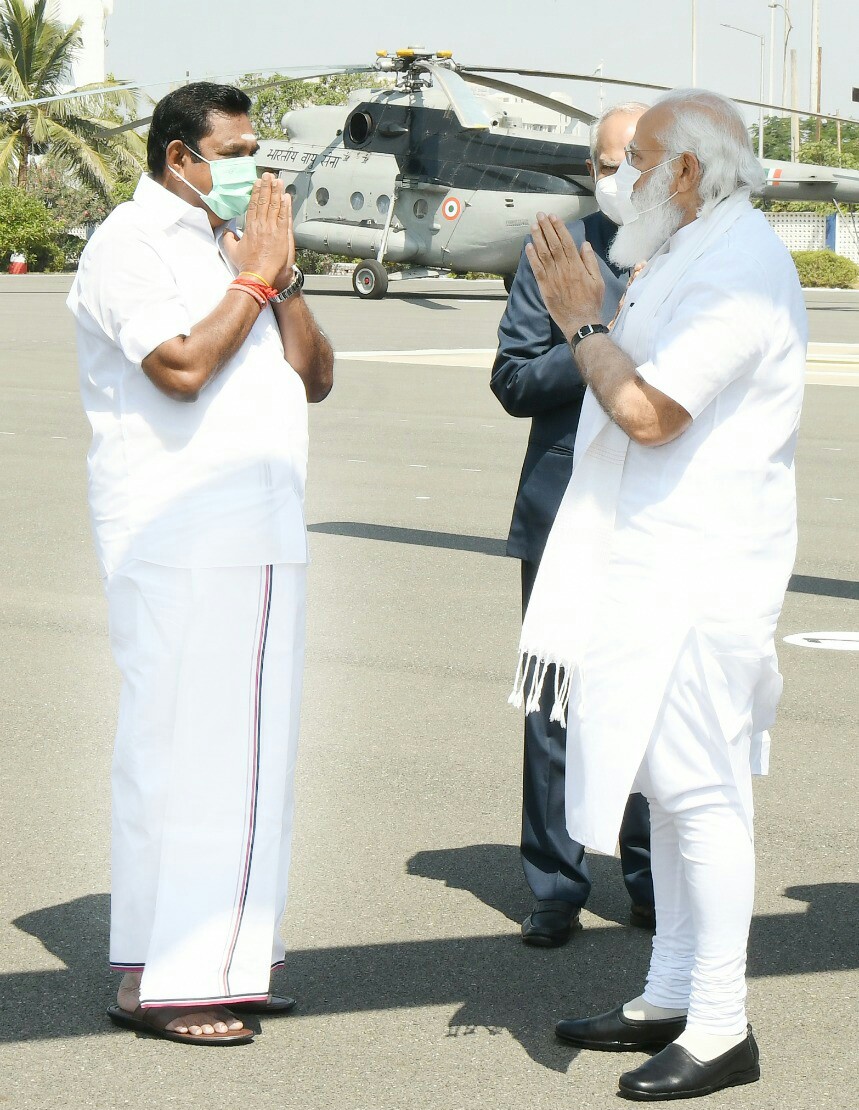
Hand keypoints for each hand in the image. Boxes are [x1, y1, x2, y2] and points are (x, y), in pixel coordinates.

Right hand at [221, 173, 293, 288]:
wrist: (257, 275)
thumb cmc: (246, 265)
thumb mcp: (232, 251)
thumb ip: (228, 239)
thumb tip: (226, 232)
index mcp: (250, 227)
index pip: (253, 205)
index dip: (256, 193)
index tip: (258, 183)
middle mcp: (261, 226)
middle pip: (264, 202)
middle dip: (267, 187)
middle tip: (269, 176)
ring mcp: (272, 230)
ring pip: (275, 207)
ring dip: (277, 192)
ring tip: (278, 181)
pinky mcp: (281, 236)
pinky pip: (284, 217)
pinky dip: (286, 206)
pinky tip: (287, 197)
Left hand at [525, 213, 604, 342]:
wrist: (580, 322)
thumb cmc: (591, 302)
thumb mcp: (598, 281)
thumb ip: (590, 262)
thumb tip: (584, 245)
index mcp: (578, 266)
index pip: (567, 242)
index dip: (559, 228)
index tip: (553, 217)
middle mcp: (564, 269)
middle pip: (553, 244)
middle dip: (546, 228)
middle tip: (540, 215)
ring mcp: (553, 278)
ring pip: (544, 254)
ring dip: (538, 238)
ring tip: (534, 225)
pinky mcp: (545, 287)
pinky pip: (537, 270)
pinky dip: (532, 257)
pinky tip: (528, 246)